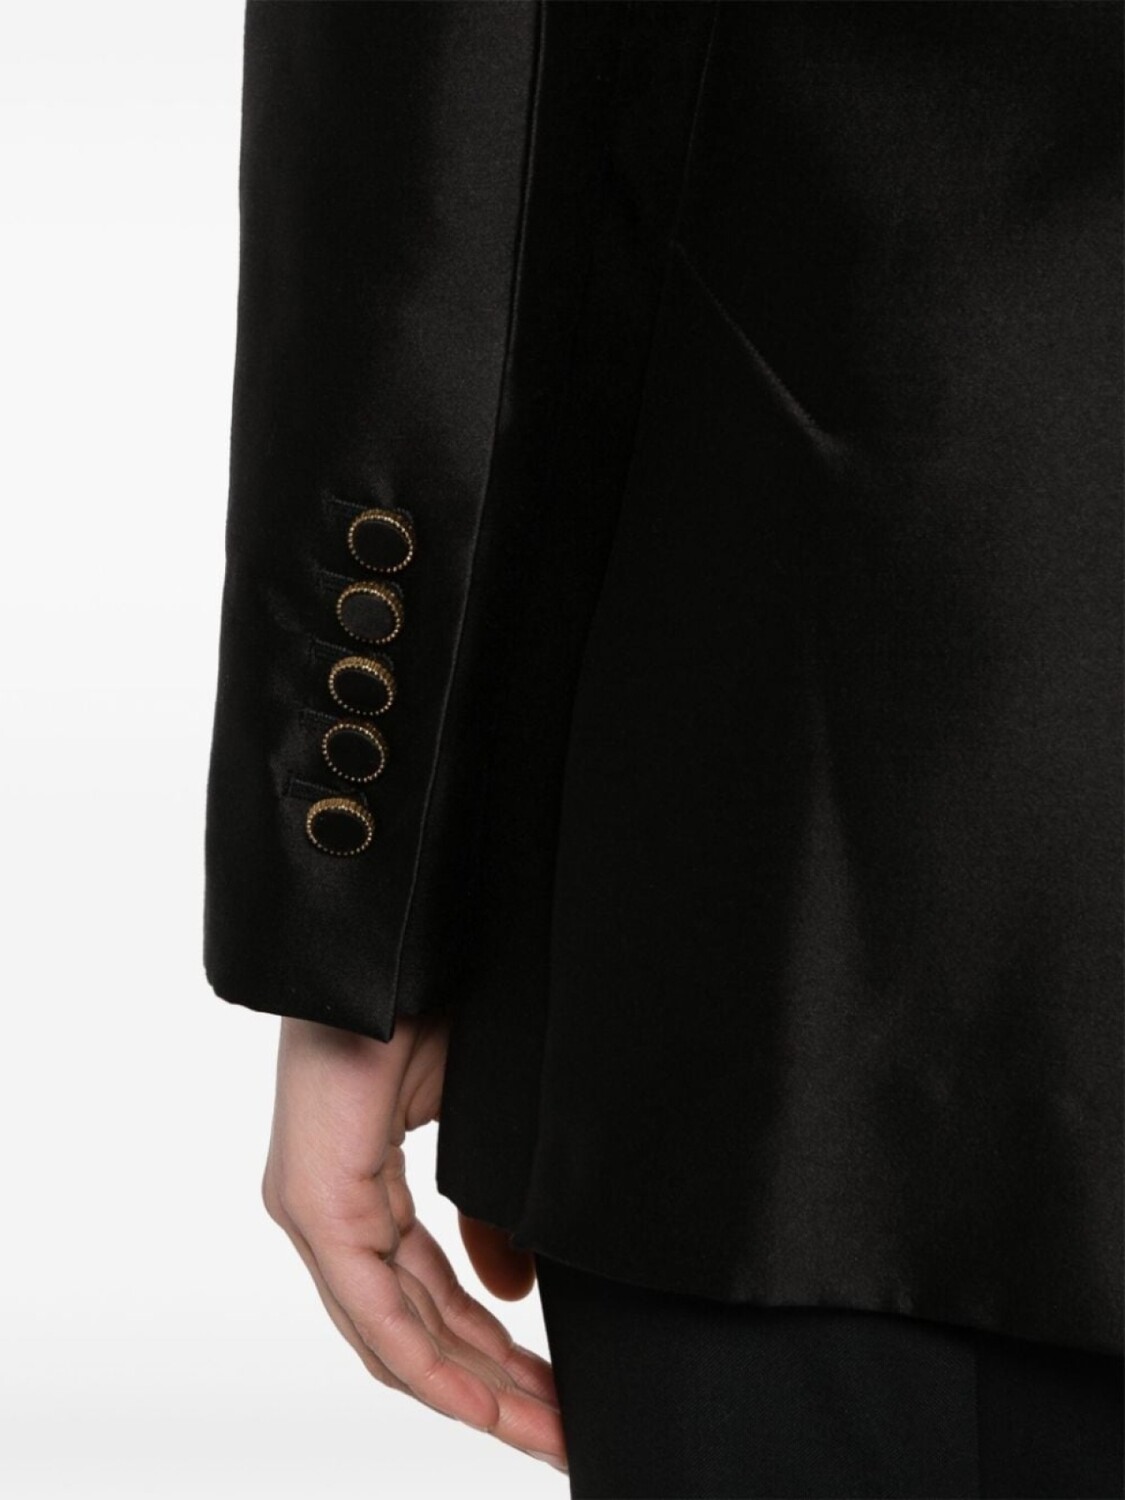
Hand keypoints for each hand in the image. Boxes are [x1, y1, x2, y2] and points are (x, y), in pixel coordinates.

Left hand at [260, 1013, 567, 1474]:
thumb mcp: (477, 1129)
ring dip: (472, 1392)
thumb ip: (489, 1217)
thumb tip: (509, 1294)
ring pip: (395, 1336)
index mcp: (362, 1192)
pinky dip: (432, 1362)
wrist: (396, 949)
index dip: (493, 1358)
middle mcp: (331, 1215)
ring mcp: (318, 1212)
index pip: (428, 1301)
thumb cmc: (430, 1010)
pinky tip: (482, 1402)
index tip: (553, 1397)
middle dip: (493, 1391)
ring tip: (545, 1431)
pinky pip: (376, 1308)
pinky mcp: (318, 1202)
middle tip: (560, 1435)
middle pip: (415, 1333)